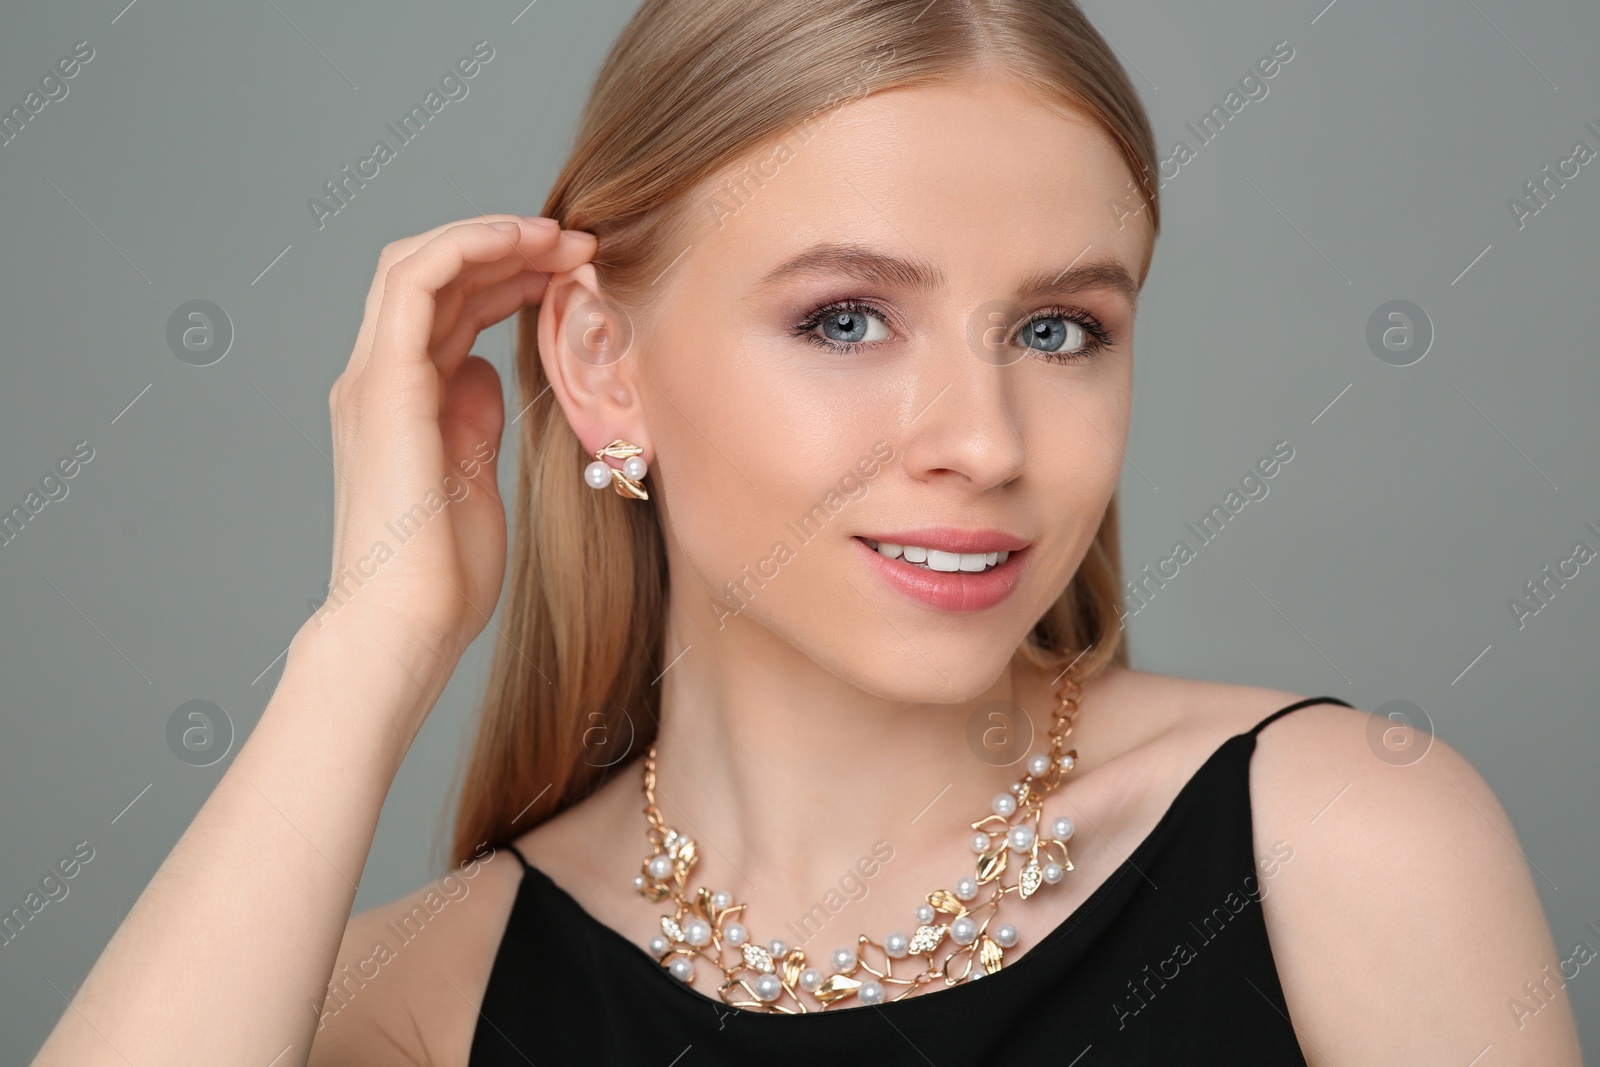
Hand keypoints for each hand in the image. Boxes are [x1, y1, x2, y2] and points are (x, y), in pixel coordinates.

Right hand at [311, 214, 596, 685]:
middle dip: (510, 247)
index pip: (450, 305)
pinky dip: (469, 245)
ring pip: (420, 261)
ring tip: (563, 238)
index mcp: (402, 399)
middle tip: (581, 245)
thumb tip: (486, 370)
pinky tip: (526, 243)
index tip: (577, 274)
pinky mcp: (384, 383)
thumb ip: (473, 417)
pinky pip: (416, 280)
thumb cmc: (443, 574)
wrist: (407, 623)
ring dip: (494, 237)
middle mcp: (379, 378)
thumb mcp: (474, 477)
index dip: (510, 274)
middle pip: (437, 273)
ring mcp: (375, 376)